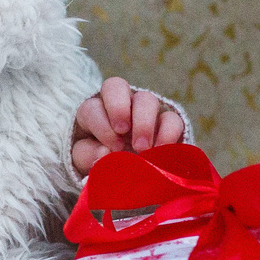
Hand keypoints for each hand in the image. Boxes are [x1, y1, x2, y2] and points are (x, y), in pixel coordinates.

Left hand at [71, 77, 188, 174]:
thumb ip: (90, 155)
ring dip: (144, 122)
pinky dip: (168, 133)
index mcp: (93, 111)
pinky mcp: (167, 121)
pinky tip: (161, 151)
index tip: (112, 147)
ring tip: (143, 148)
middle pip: (116, 86)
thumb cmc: (101, 160)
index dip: (101, 126)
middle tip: (123, 131)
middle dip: (118, 108)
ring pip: (146, 99)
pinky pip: (171, 118)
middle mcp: (118, 103)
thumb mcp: (88, 159)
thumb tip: (104, 152)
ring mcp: (143, 109)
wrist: (126, 173)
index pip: (92, 107)